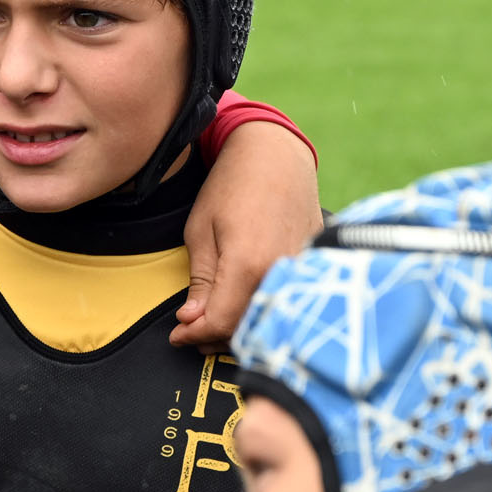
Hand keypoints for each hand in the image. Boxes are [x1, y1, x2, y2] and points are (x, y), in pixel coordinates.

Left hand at [172, 121, 323, 349]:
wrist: (275, 153)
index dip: (195, 335)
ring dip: (239, 328)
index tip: (177, 335)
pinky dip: (262, 309)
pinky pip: (287, 298)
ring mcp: (301, 269)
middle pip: (247, 328)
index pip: (221, 323)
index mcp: (247, 264)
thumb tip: (192, 319)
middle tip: (191, 333)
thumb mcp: (200, 230)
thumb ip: (199, 280)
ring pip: (269, 318)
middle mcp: (280, 272)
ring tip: (212, 323)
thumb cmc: (231, 184)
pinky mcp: (314, 263)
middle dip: (214, 337)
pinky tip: (242, 305)